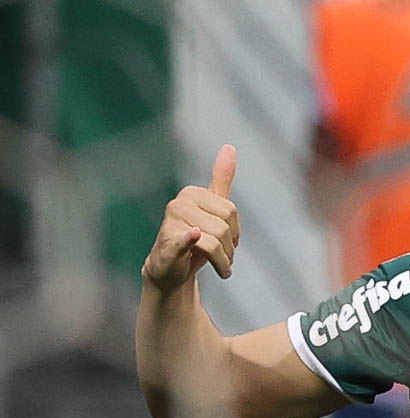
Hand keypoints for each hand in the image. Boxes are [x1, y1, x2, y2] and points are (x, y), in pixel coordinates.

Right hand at [142, 144, 240, 288]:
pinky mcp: (166, 243)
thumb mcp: (211, 208)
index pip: (230, 211)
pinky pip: (184, 239)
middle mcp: (178, 203)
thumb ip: (220, 180)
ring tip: (219, 266)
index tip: (230, 241)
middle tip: (224, 257)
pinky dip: (189, 239)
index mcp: (191, 193)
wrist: (170, 270)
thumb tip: (229, 147)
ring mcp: (170, 223)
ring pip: (215, 240)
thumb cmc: (195, 239)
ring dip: (222, 260)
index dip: (235, 231)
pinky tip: (193, 236)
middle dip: (229, 247)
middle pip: (224, 226)